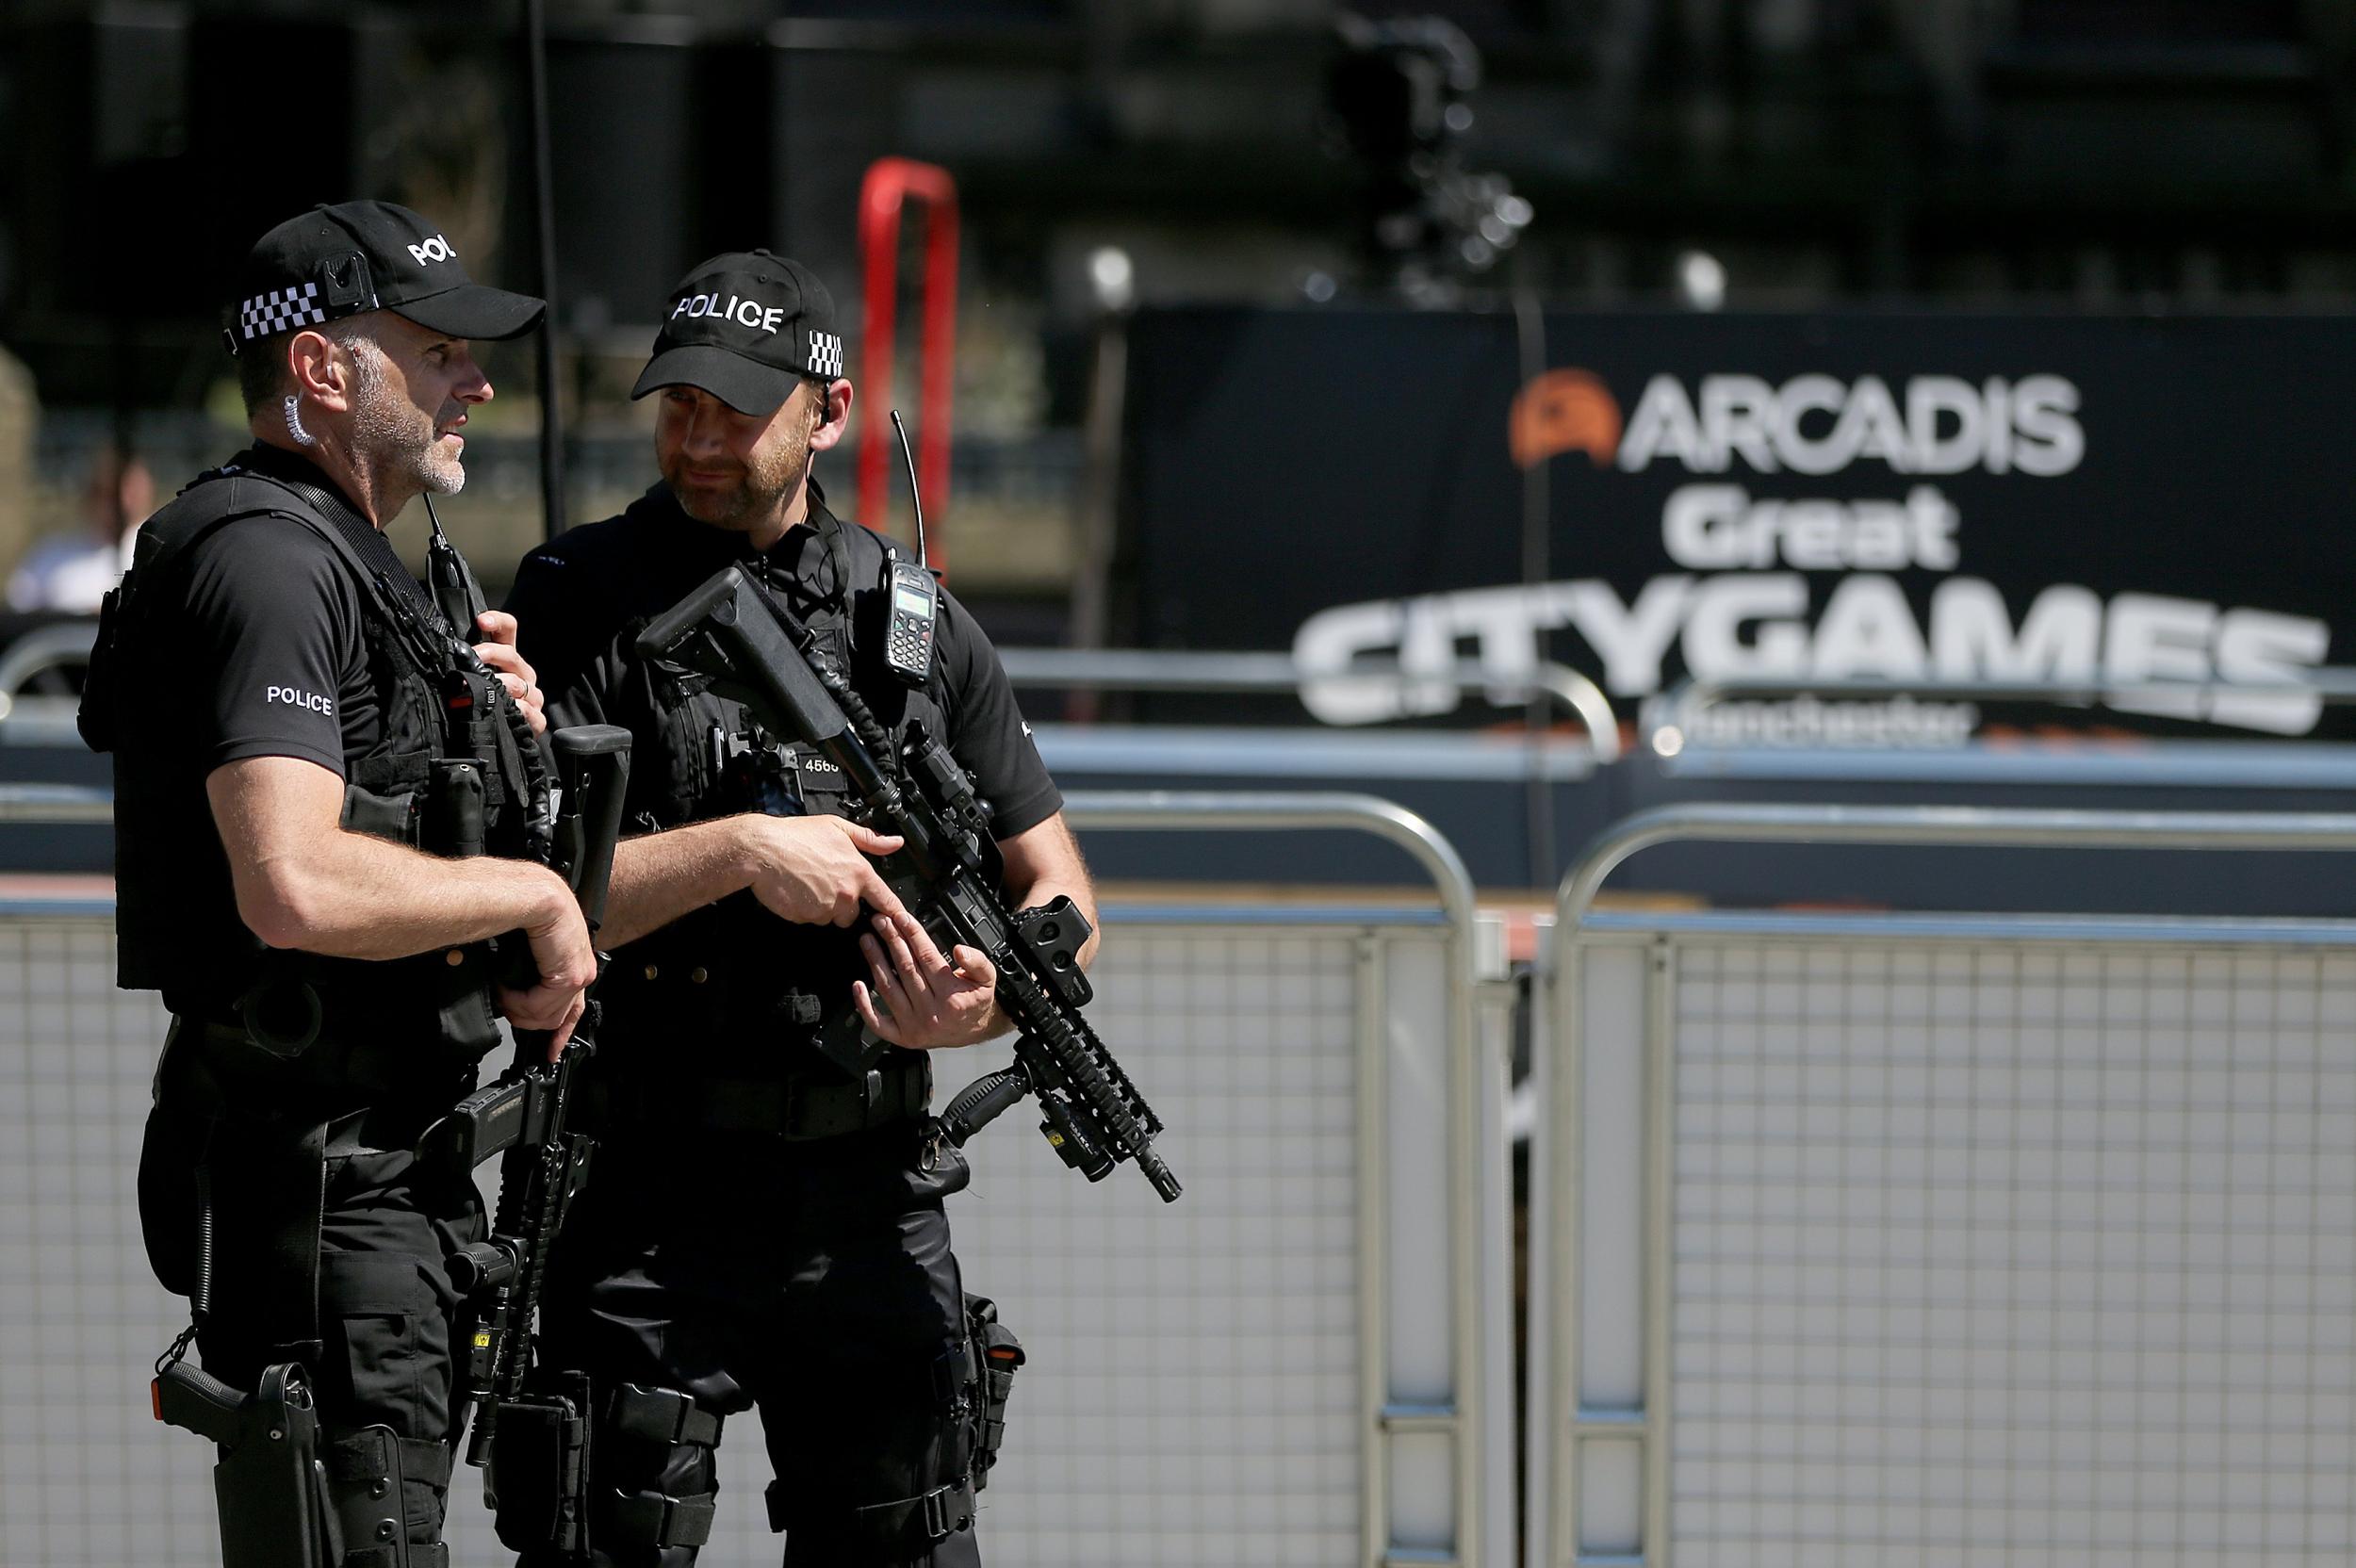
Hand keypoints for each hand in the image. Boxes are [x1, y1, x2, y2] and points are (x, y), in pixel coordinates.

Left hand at [471, 610, 546, 735]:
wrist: (499, 741)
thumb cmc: (482, 703)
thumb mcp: (473, 679)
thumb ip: (465, 665)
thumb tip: (446, 653)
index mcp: (507, 658)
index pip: (508, 630)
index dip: (497, 621)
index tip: (481, 621)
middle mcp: (522, 672)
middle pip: (511, 655)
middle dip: (489, 654)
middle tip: (472, 659)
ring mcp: (532, 695)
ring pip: (518, 684)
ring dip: (499, 687)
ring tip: (483, 693)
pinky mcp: (537, 719)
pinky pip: (530, 713)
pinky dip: (518, 712)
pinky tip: (507, 714)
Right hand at [497, 874, 594, 1059]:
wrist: (520, 890)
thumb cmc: (515, 906)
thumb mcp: (523, 945)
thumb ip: (527, 969)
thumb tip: (510, 991)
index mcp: (572, 954)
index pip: (574, 1002)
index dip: (560, 1030)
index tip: (549, 1050)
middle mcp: (582, 962)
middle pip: (559, 1014)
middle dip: (528, 1021)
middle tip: (505, 1009)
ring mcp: (580, 969)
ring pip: (548, 1015)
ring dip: (517, 1010)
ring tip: (501, 992)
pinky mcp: (570, 974)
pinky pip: (541, 1006)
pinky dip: (517, 1002)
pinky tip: (505, 987)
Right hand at [740, 814, 907, 926]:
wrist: (762, 850)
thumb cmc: (796, 836)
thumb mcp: (838, 828)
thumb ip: (870, 840)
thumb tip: (894, 843)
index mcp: (858, 872)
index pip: (885, 899)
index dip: (893, 911)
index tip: (900, 919)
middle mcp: (845, 894)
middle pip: (853, 913)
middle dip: (843, 903)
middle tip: (826, 882)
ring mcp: (825, 909)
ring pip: (830, 917)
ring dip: (823, 907)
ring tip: (809, 883)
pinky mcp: (805, 918)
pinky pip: (810, 919)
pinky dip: (805, 909)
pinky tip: (797, 890)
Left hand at [852, 910, 1002, 1049]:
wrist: (974, 1030)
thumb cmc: (976, 1001)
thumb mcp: (988, 979)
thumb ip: (977, 962)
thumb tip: (960, 950)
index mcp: (951, 997)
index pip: (927, 958)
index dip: (913, 935)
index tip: (901, 918)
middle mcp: (931, 1012)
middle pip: (905, 968)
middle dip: (891, 941)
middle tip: (880, 922)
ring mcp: (914, 1026)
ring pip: (889, 988)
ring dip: (875, 962)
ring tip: (867, 940)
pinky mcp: (902, 1036)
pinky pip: (877, 1022)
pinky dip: (865, 1005)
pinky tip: (857, 985)